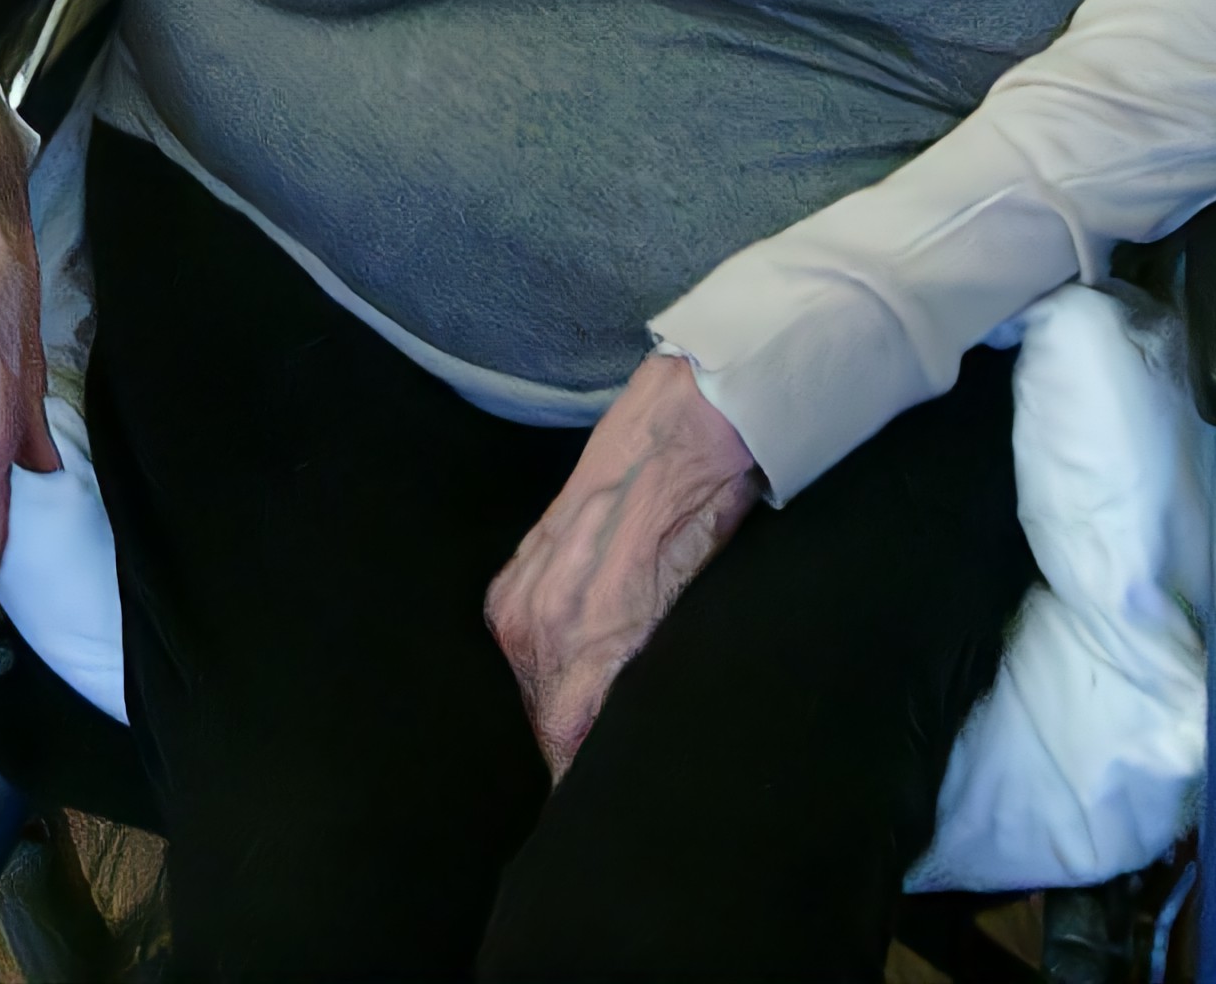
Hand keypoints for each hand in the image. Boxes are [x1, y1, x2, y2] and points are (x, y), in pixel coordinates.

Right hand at [485, 353, 762, 780]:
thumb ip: (649, 677)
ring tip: (598, 700)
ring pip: (530, 684)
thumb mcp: (692, 609)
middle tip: (610, 746)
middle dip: (573, 739)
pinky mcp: (513, 570)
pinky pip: (520, 643)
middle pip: (544, 720)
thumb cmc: (702, 516)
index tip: (601, 789)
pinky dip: (545, 658)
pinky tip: (578, 652)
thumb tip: (634, 730)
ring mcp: (518, 593)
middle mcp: (536, 621)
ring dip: (558, 698)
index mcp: (583, 639)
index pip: (565, 744)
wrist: (680, 425)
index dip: (583, 773)